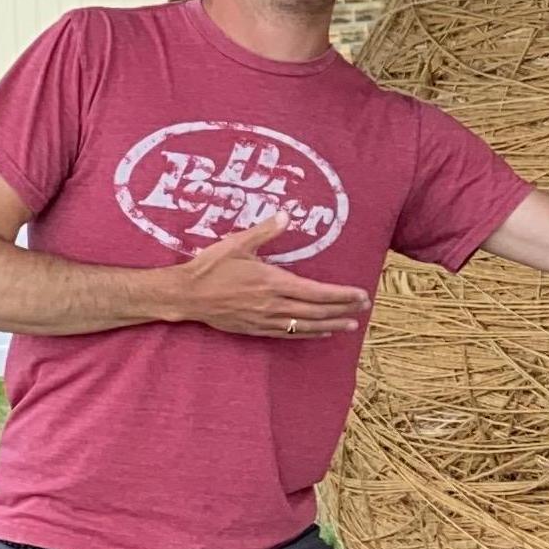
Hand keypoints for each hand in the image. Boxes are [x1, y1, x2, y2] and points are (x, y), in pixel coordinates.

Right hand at [165, 217, 371, 339]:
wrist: (185, 295)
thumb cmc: (210, 267)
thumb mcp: (237, 243)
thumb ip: (265, 231)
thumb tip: (287, 214)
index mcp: (273, 282)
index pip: (317, 292)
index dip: (342, 295)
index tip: (360, 294)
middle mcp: (272, 304)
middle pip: (316, 311)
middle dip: (342, 310)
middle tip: (363, 308)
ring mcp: (264, 320)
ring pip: (304, 326)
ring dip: (329, 325)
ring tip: (349, 325)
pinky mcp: (254, 329)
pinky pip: (287, 334)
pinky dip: (306, 334)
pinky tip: (319, 333)